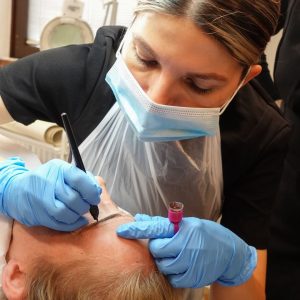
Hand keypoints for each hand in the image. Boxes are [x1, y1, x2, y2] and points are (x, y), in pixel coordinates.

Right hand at [0, 157, 100, 230]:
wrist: (17, 189)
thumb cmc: (48, 179)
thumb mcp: (64, 171)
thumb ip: (83, 179)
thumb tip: (97, 192)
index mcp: (59, 168)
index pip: (79, 179)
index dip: (91, 191)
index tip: (95, 198)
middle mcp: (48, 182)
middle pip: (73, 198)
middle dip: (84, 205)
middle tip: (87, 206)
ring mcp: (40, 199)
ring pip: (65, 213)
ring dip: (77, 215)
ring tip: (80, 213)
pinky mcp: (36, 214)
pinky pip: (58, 223)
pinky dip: (71, 224)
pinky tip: (76, 221)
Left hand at [117, 214, 256, 287]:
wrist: (229, 253)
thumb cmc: (204, 234)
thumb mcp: (186, 224)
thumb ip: (162, 224)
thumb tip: (140, 218)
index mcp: (183, 230)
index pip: (155, 230)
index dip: (136, 230)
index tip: (121, 231)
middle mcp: (186, 246)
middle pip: (156, 250)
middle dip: (157, 248)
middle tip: (167, 245)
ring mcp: (190, 264)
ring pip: (163, 266)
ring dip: (164, 261)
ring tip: (176, 255)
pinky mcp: (193, 278)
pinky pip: (173, 279)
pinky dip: (173, 273)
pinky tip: (181, 265)